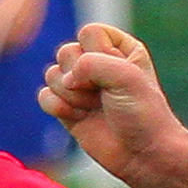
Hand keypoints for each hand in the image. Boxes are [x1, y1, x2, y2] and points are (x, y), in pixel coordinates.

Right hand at [41, 24, 183, 182]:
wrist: (143, 155)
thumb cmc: (143, 114)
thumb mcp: (126, 76)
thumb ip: (91, 63)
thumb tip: (64, 79)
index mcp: (119, 48)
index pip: (89, 33)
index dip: (98, 54)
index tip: (119, 77)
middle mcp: (98, 63)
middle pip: (66, 52)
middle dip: (81, 78)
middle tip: (104, 97)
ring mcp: (81, 86)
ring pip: (52, 74)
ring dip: (72, 96)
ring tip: (96, 109)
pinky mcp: (68, 108)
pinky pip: (44, 96)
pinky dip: (59, 108)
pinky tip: (81, 118)